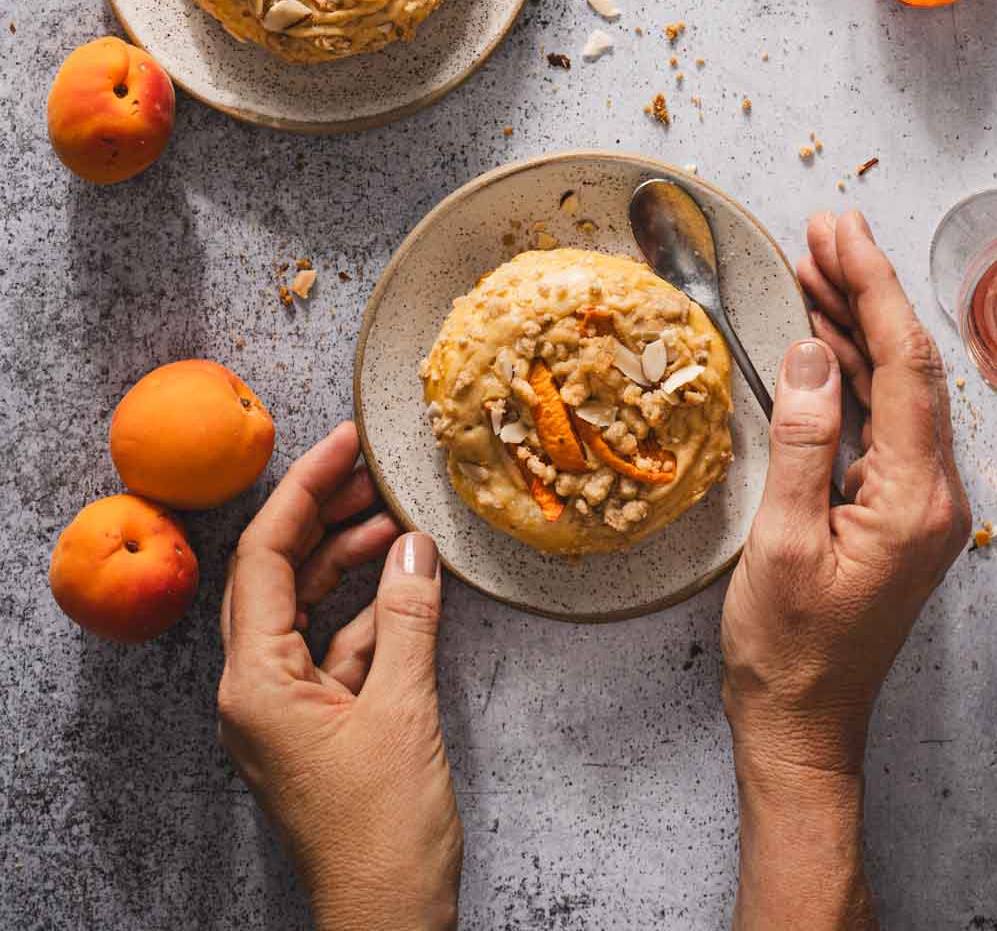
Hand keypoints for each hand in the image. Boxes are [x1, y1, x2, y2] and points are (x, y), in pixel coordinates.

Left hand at [217, 422, 462, 930]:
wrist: (390, 921)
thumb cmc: (385, 834)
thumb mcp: (403, 711)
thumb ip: (407, 618)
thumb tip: (414, 544)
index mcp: (255, 683)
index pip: (265, 558)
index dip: (304, 491)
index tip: (343, 442)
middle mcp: (256, 690)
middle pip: (278, 575)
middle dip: (324, 515)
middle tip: (371, 465)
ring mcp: (285, 708)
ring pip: (308, 607)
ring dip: (350, 559)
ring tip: (398, 514)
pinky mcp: (318, 725)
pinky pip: (335, 645)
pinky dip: (370, 609)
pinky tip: (409, 581)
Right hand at [721, 210, 969, 929]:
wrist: (801, 726)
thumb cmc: (787, 650)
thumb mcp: (783, 543)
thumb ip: (804, 441)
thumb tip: (809, 351)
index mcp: (916, 499)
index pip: (906, 366)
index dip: (875, 288)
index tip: (842, 231)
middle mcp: (932, 495)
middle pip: (909, 366)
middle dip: (867, 291)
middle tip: (822, 229)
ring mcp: (917, 502)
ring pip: (896, 387)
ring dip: (855, 324)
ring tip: (811, 266)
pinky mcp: (894, 510)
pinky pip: (881, 419)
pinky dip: (850, 370)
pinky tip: (818, 338)